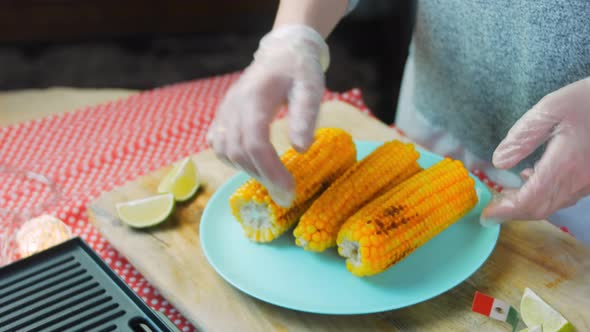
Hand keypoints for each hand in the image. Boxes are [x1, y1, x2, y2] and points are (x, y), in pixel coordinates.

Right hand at [206, 25, 328, 206]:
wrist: (281, 53)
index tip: (289, 189)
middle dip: (262, 176)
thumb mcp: (310, 88)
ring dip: (247, 170)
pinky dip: (232, 160)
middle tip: (285, 194)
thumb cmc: (299, 71)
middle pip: (238, 150)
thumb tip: (301, 149)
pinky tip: (252, 165)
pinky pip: (217, 144)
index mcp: (254, 98)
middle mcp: (232, 106)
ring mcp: (224, 110)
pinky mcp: (222, 115)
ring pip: (224, 151)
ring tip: (272, 180)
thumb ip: (305, 116)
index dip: (270, 169)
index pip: (255, 142)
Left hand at [482, 78, 589, 224]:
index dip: (506, 212)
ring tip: (507, 191)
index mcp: (566, 165)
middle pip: (542, 208)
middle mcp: (580, 180)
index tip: (486, 216)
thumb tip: (499, 161)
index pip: (530, 201)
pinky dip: (545, 194)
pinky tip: (532, 176)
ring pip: (555, 203)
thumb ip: (523, 136)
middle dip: (514, 211)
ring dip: (529, 203)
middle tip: (493, 205)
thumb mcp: (551, 108)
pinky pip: (568, 194)